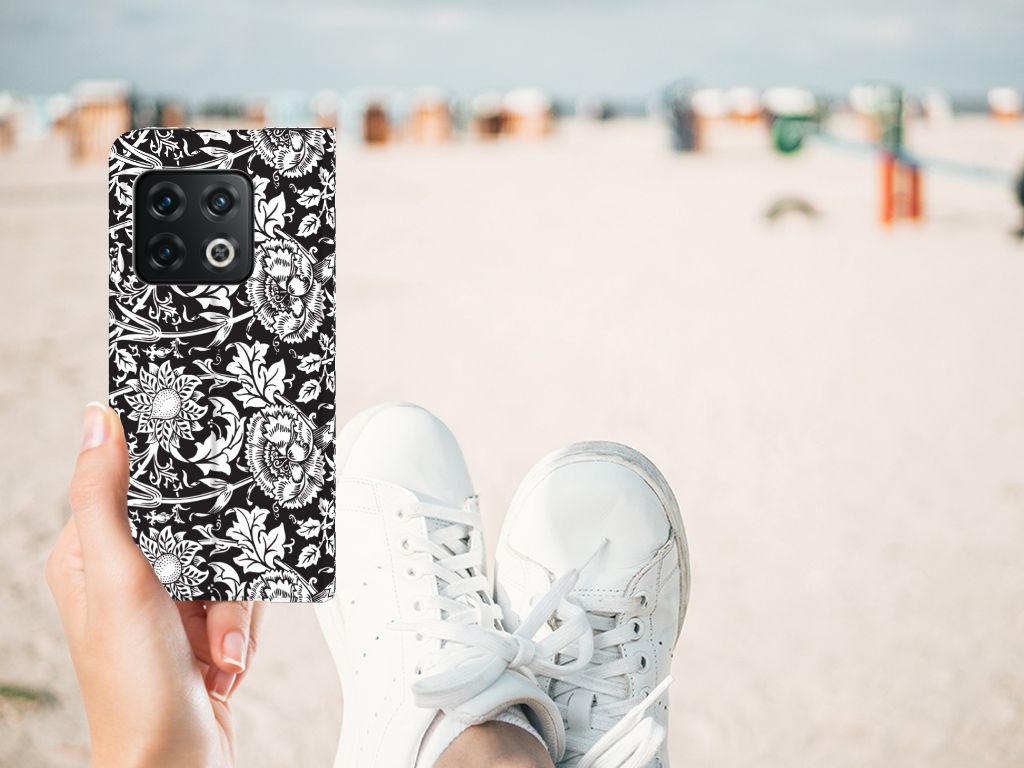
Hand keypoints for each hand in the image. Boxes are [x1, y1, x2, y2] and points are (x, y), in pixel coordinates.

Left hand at [46, 403, 266, 766]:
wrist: (176, 762)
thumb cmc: (135, 687)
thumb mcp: (118, 579)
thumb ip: (104, 497)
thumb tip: (97, 419)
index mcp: (90, 553)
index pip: (136, 484)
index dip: (175, 482)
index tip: (206, 477)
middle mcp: (128, 573)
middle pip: (198, 524)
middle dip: (219, 569)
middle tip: (211, 602)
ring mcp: (167, 601)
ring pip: (227, 560)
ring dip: (233, 608)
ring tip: (217, 647)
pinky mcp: (201, 624)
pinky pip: (242, 596)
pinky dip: (242, 627)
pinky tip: (226, 658)